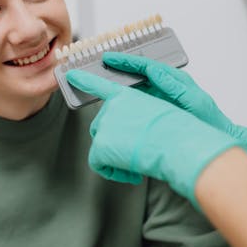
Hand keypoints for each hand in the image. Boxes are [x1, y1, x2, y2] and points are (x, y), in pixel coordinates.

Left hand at [66, 68, 238, 207]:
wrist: (176, 142)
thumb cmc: (175, 132)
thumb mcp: (157, 114)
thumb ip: (137, 116)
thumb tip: (129, 134)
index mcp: (126, 96)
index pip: (100, 86)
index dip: (84, 80)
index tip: (70, 74)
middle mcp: (111, 107)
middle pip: (101, 127)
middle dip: (115, 142)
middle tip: (135, 150)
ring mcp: (104, 124)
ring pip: (100, 146)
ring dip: (116, 157)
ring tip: (137, 160)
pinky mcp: (101, 144)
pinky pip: (98, 164)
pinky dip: (113, 172)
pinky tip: (130, 171)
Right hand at [103, 52, 246, 168]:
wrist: (214, 142)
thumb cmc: (209, 122)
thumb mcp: (192, 100)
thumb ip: (173, 85)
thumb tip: (155, 70)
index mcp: (174, 80)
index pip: (145, 66)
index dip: (126, 61)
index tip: (109, 58)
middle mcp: (165, 86)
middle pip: (136, 74)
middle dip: (118, 69)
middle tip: (100, 66)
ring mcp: (159, 99)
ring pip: (134, 88)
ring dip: (118, 85)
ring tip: (100, 82)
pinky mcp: (156, 111)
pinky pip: (137, 102)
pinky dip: (124, 101)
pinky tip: (113, 105)